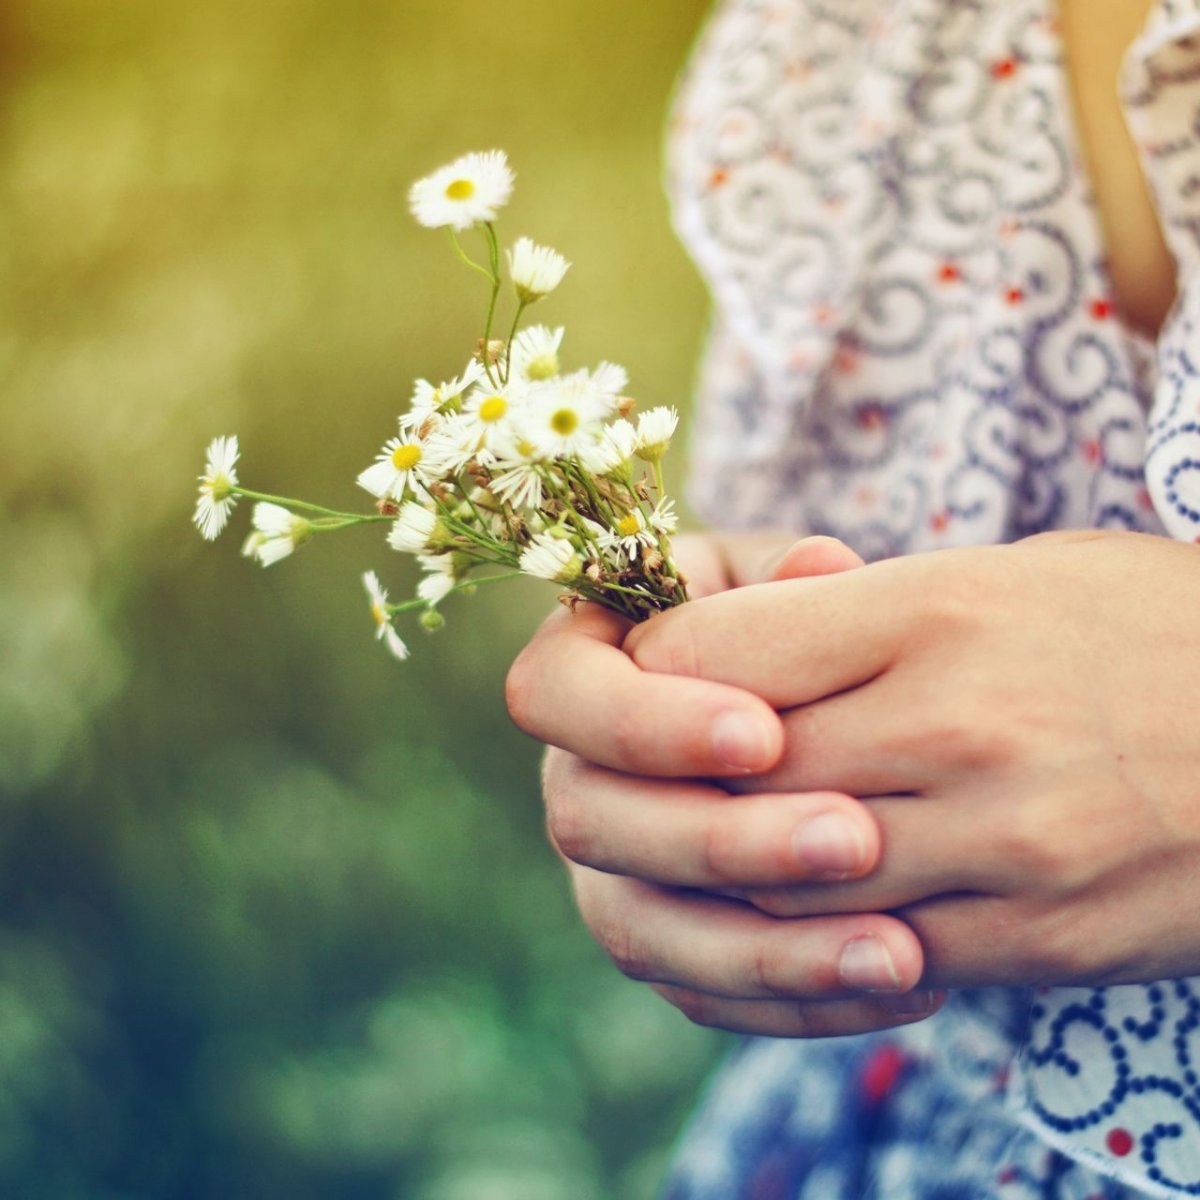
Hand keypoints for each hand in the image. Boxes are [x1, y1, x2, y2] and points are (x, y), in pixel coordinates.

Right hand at [507, 533, 941, 1036]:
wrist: (815, 702)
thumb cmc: (792, 619)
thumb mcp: (792, 583)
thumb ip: (794, 583)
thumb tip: (821, 569)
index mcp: (580, 667)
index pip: (555, 696)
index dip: (644, 723)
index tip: (766, 732)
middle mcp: (575, 774)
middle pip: (590, 823)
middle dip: (718, 839)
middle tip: (854, 838)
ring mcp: (608, 867)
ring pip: (639, 930)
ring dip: (764, 950)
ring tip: (901, 953)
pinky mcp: (661, 940)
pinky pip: (701, 991)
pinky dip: (796, 999)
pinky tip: (905, 985)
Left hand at [626, 529, 1199, 995]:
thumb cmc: (1139, 625)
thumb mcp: (1000, 574)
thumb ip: (857, 611)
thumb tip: (722, 643)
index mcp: (935, 610)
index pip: (719, 650)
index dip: (661, 669)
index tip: (657, 676)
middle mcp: (957, 724)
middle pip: (734, 774)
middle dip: (677, 779)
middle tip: (663, 774)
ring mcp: (1000, 841)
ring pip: (787, 880)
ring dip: (734, 869)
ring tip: (724, 843)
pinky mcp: (1037, 935)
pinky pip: (874, 954)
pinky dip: (820, 937)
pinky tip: (813, 906)